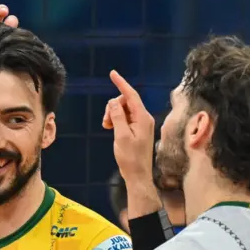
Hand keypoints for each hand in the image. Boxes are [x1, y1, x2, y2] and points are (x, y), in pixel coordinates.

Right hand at [103, 70, 156, 186]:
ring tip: (106, 127)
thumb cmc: (130, 158)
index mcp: (143, 118)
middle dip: (113, 107)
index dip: (121, 83)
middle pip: (125, 102)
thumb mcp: (121, 136)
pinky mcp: (138, 130)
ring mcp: (142, 124)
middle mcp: (144, 118)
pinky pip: (125, 118)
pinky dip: (116, 120)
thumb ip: (117, 117)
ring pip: (124, 110)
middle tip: (105, 122)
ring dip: (113, 115)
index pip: (131, 95)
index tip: (112, 74)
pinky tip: (111, 129)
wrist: (137, 175)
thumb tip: (113, 102)